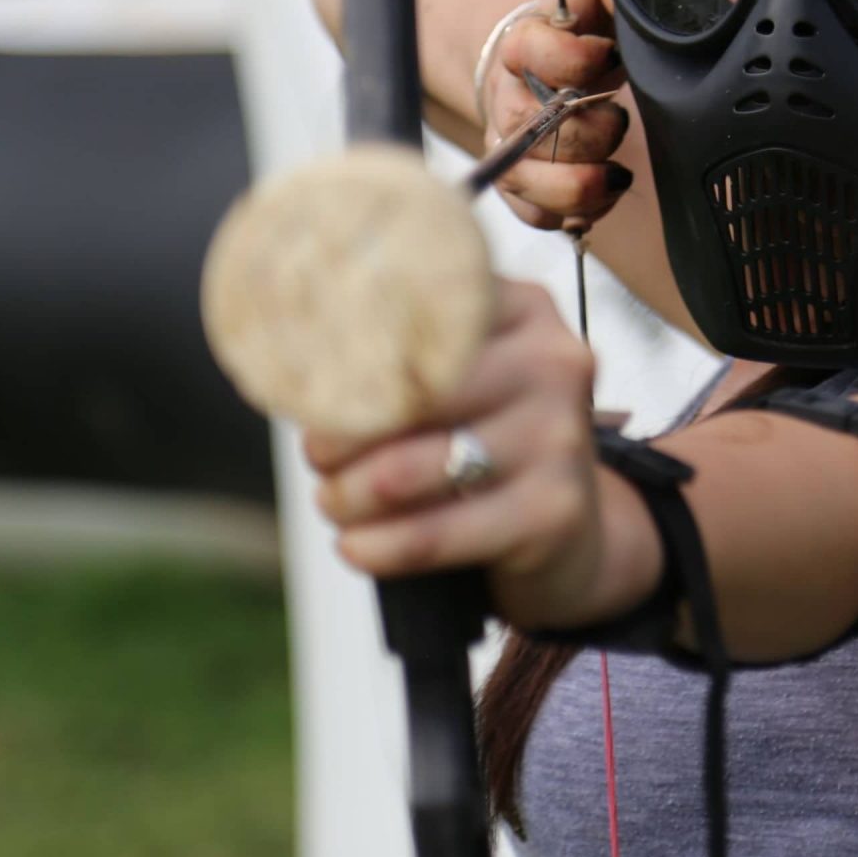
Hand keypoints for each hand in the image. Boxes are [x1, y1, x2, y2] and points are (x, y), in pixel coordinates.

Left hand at [303, 280, 660, 629]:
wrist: (570, 533)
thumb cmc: (488, 442)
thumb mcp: (465, 380)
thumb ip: (401, 355)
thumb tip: (287, 360)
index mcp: (524, 309)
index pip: (417, 314)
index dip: (345, 352)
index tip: (308, 385)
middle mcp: (552, 363)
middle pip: (406, 393)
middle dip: (337, 433)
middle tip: (320, 456)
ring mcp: (559, 438)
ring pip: (405, 470)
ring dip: (346, 495)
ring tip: (334, 502)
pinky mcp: (551, 512)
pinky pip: (431, 535)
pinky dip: (376, 547)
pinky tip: (354, 546)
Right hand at [483, 0, 633, 230]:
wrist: (547, 67)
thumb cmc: (584, 31)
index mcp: (522, 45)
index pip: (527, 49)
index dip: (571, 58)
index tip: (610, 55)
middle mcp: (508, 99)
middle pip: (531, 126)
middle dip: (589, 132)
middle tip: (620, 118)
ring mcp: (511, 147)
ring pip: (524, 179)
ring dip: (579, 185)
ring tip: (617, 173)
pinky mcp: (523, 187)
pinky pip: (535, 216)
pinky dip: (574, 215)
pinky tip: (603, 196)